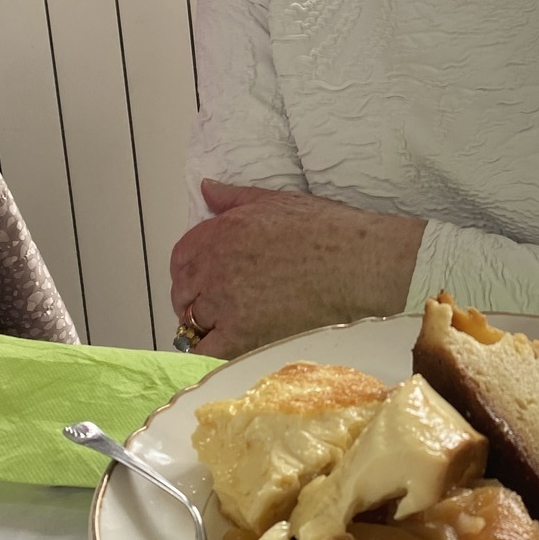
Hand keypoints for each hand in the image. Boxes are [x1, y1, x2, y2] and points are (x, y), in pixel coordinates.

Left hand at [170, 179, 425, 359]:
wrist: (357, 264)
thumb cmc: (326, 229)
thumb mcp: (277, 201)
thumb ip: (234, 197)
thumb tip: (206, 189)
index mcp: (220, 233)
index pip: (181, 256)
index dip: (189, 269)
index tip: (203, 277)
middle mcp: (214, 267)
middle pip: (183, 291)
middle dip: (194, 297)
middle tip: (218, 303)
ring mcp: (225, 303)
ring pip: (194, 322)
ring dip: (206, 323)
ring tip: (232, 323)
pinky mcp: (242, 335)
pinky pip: (208, 350)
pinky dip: (212, 349)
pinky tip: (230, 344)